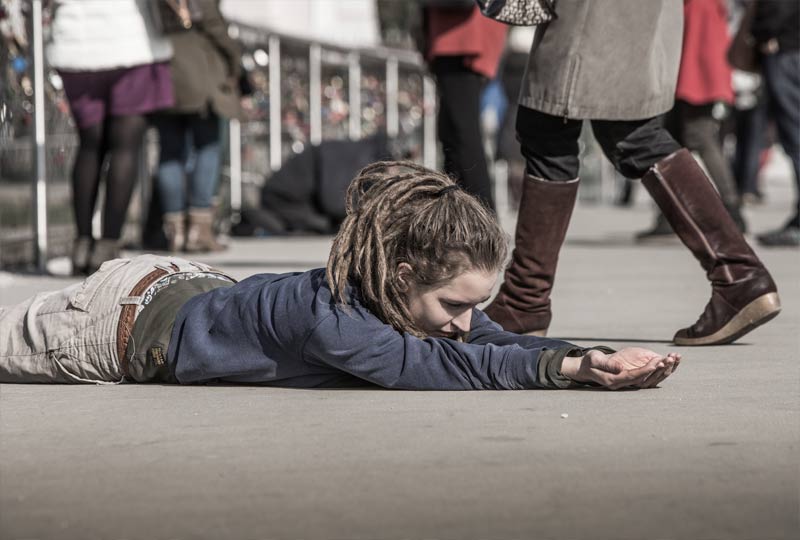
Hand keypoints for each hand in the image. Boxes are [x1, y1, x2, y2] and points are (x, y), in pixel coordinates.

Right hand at [561, 347, 680, 389]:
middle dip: (657, 370)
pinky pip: (646, 376)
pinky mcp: (629, 378)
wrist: (587, 367)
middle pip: (643, 379)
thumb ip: (607, 364)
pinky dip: (656, 369)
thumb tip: (620, 368)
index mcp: (613, 381)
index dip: (645, 371)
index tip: (655, 364)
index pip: (633, 377)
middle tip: (669, 360)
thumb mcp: (595, 359)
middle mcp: (622, 384)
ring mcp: (626, 382)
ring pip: (647, 378)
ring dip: (660, 370)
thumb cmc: (590, 362)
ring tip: (672, 359)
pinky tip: (665, 361)